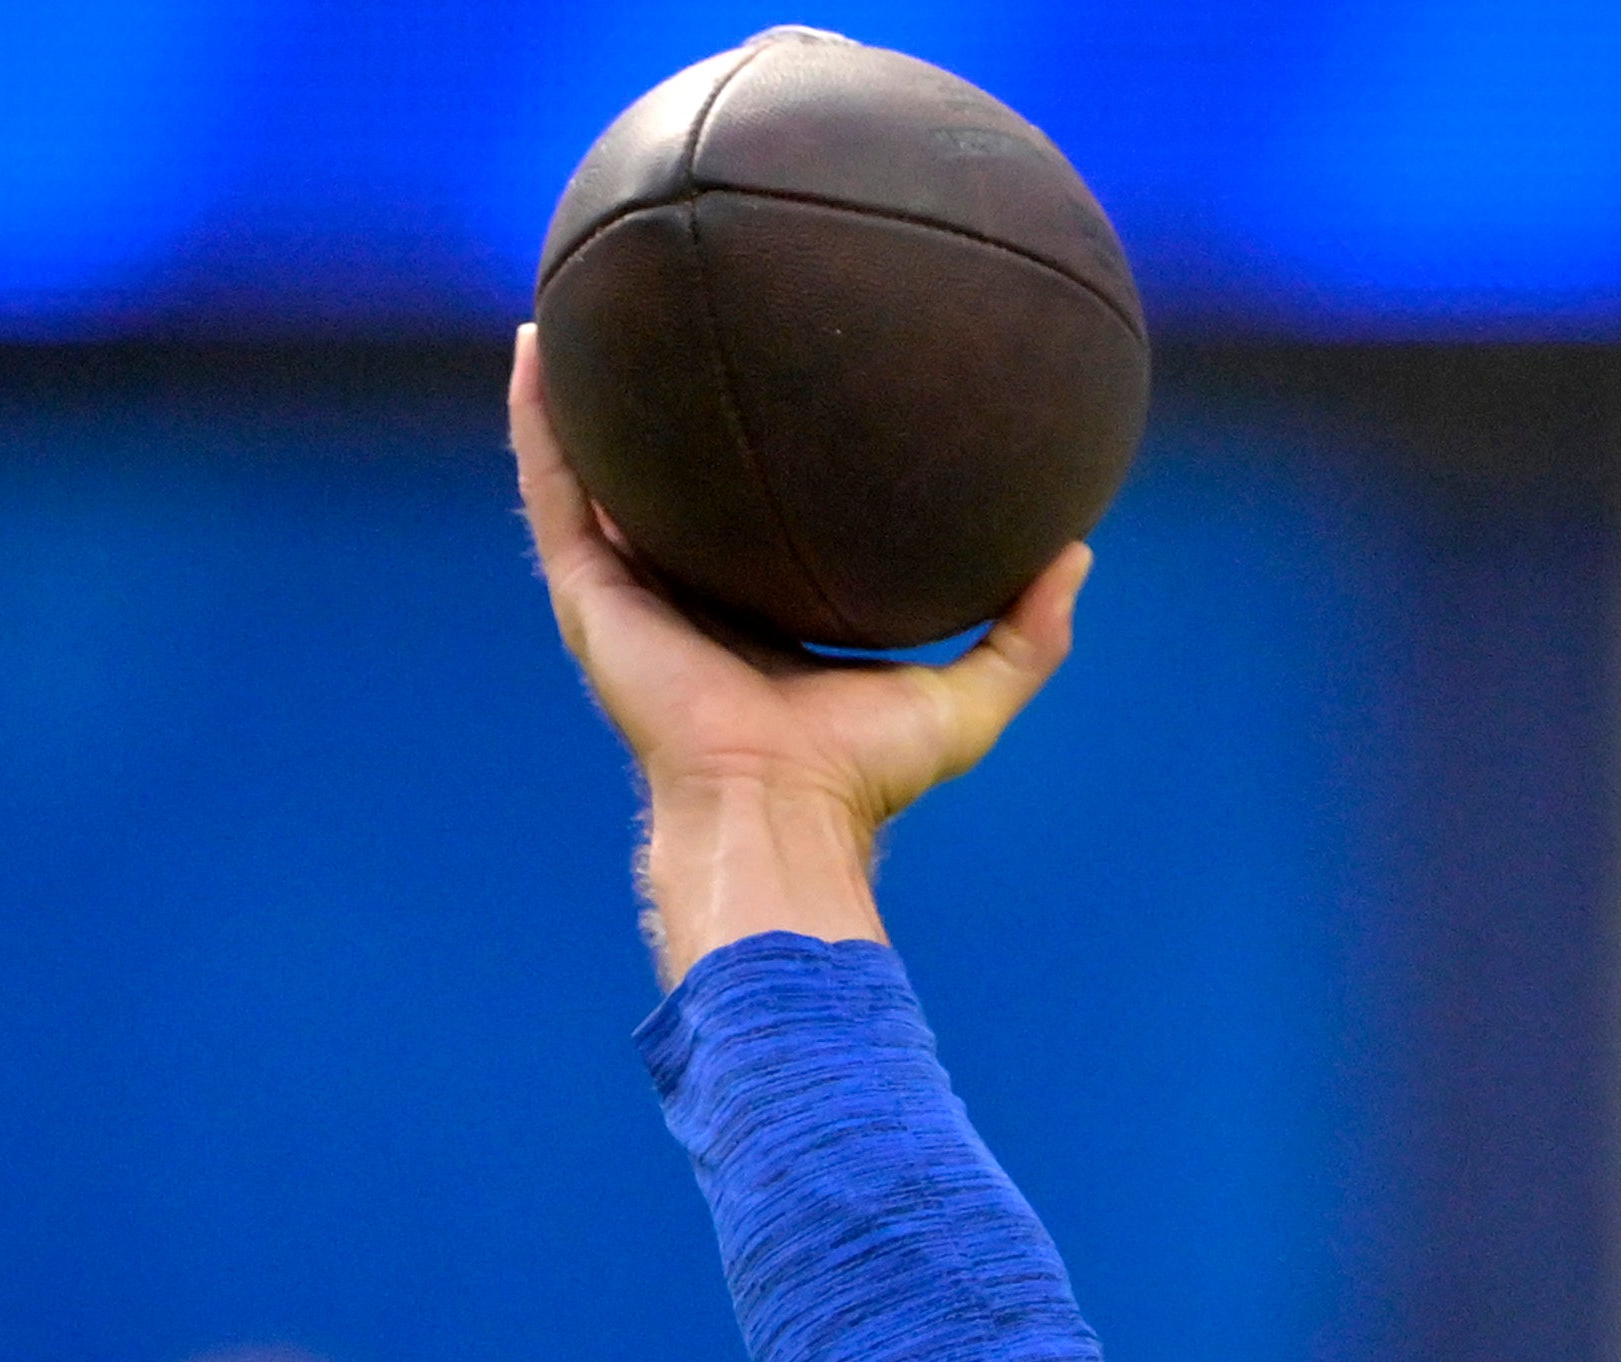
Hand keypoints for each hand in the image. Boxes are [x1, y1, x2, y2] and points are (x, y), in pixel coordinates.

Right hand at [508, 326, 1085, 972]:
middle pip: (666, 485)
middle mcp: (688, 598)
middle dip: (665, 409)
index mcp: (761, 617)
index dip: (763, 454)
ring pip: (593, 472)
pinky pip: (554, 487)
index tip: (784, 375)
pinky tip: (539, 339)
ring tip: (582, 296)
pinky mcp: (588, 594)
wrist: (781, 806)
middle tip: (684, 312)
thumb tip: (1080, 550)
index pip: (755, 518)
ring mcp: (630, 593)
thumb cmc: (866, 773)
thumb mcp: (968, 697)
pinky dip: (540, 416)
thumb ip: (1028, 633)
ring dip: (582, 391)